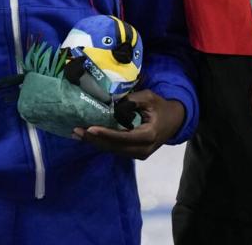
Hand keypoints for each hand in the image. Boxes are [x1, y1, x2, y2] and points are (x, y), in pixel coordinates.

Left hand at [71, 90, 185, 159]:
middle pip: (115, 147)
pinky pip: (116, 149)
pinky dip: (102, 143)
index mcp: (148, 135)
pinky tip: (89, 137)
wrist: (175, 121)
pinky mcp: (134, 153)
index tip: (90, 128)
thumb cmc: (161, 107)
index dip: (106, 133)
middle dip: (95, 139)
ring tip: (77, 133)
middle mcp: (143, 149)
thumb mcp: (149, 98)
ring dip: (95, 142)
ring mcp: (139, 154)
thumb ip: (132, 100)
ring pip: (113, 150)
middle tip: (76, 130)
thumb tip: (112, 104)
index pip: (124, 137)